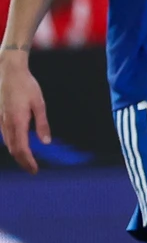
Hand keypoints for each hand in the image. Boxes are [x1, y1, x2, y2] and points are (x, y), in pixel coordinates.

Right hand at [0, 50, 48, 173]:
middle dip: (23, 161)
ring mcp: (1, 120)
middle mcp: (6, 123)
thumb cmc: (26, 86)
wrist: (8, 72)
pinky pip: (5, 135)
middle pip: (13, 149)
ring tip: (27, 161)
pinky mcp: (0, 116)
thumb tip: (46, 142)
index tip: (35, 170)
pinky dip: (12, 144)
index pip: (21, 148)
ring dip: (17, 154)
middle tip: (33, 170)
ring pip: (8, 143)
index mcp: (17, 121)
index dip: (28, 161)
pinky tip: (18, 146)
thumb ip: (42, 124)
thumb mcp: (39, 104)